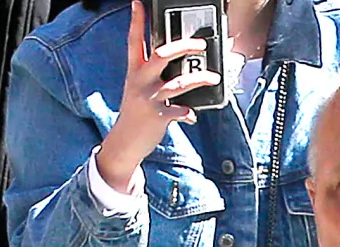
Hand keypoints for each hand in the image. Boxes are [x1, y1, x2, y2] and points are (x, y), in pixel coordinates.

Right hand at [96, 1, 219, 191]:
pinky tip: (192, 116)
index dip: (137, 22)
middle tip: (201, 44)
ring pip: (179, 83)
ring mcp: (149, 98)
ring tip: (214, 77)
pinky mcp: (158, 115)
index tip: (139, 4)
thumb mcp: (139, 87)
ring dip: (200, 79)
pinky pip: (181, 111)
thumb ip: (155, 74)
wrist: (126, 140)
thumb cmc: (138, 110)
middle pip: (162, 55)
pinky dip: (189, 113)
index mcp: (135, 71)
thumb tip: (181, 65)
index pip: (135, 41)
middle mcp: (140, 80)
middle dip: (183, 46)